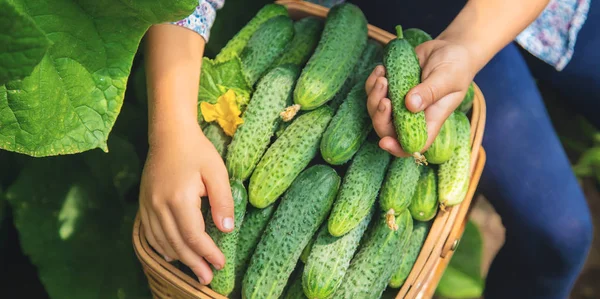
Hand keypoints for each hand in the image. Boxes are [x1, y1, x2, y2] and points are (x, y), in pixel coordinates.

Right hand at [138, 124, 233, 284]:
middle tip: (207, 278)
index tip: (221, 263)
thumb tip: (227, 229)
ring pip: (162, 241)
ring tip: (194, 271)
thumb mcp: (217, 172)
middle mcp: (159, 205)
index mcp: (179, 198)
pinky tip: (171, 254)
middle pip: (177, 243)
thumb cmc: (197, 151)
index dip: (208, 252)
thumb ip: (223, 201)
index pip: (194, 235)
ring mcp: (148, 205)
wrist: (169, 134)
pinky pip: (150, 232)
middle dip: (194, 263)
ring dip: (178, 258)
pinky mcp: (144, 202)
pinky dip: (161, 246)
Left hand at [365, 39, 474, 156]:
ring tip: (382, 77)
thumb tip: (410, 106)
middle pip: (387, 129)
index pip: (412, 144)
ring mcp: (400, 102)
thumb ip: (430, 92)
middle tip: (384, 97)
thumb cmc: (456, 66)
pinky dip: (372, 83)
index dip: (397, 148)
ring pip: (377, 110)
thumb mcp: (447, 78)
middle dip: (380, 116)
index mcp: (430, 120)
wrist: (449, 48)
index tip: (384, 141)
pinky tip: (380, 69)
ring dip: (374, 96)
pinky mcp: (392, 88)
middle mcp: (413, 115)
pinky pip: (374, 92)